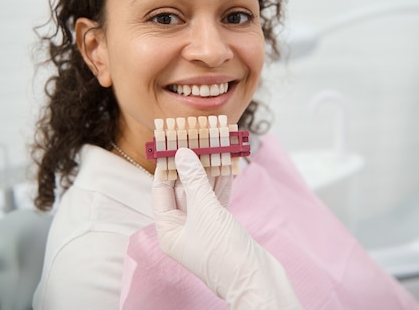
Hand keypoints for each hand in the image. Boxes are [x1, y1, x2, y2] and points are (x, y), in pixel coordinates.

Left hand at [152, 148, 301, 308]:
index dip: (167, 166)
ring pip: (203, 191)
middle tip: (197, 140)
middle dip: (191, 164)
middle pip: (183, 188)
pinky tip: (227, 163)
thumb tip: (183, 154)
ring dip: (209, 169)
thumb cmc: (224, 254)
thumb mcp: (206, 211)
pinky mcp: (223, 226)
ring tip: (214, 145)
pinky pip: (218, 198)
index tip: (172, 144)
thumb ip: (194, 180)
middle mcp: (183, 229)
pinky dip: (222, 181)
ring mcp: (204, 227)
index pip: (162, 190)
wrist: (256, 279)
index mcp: (169, 231)